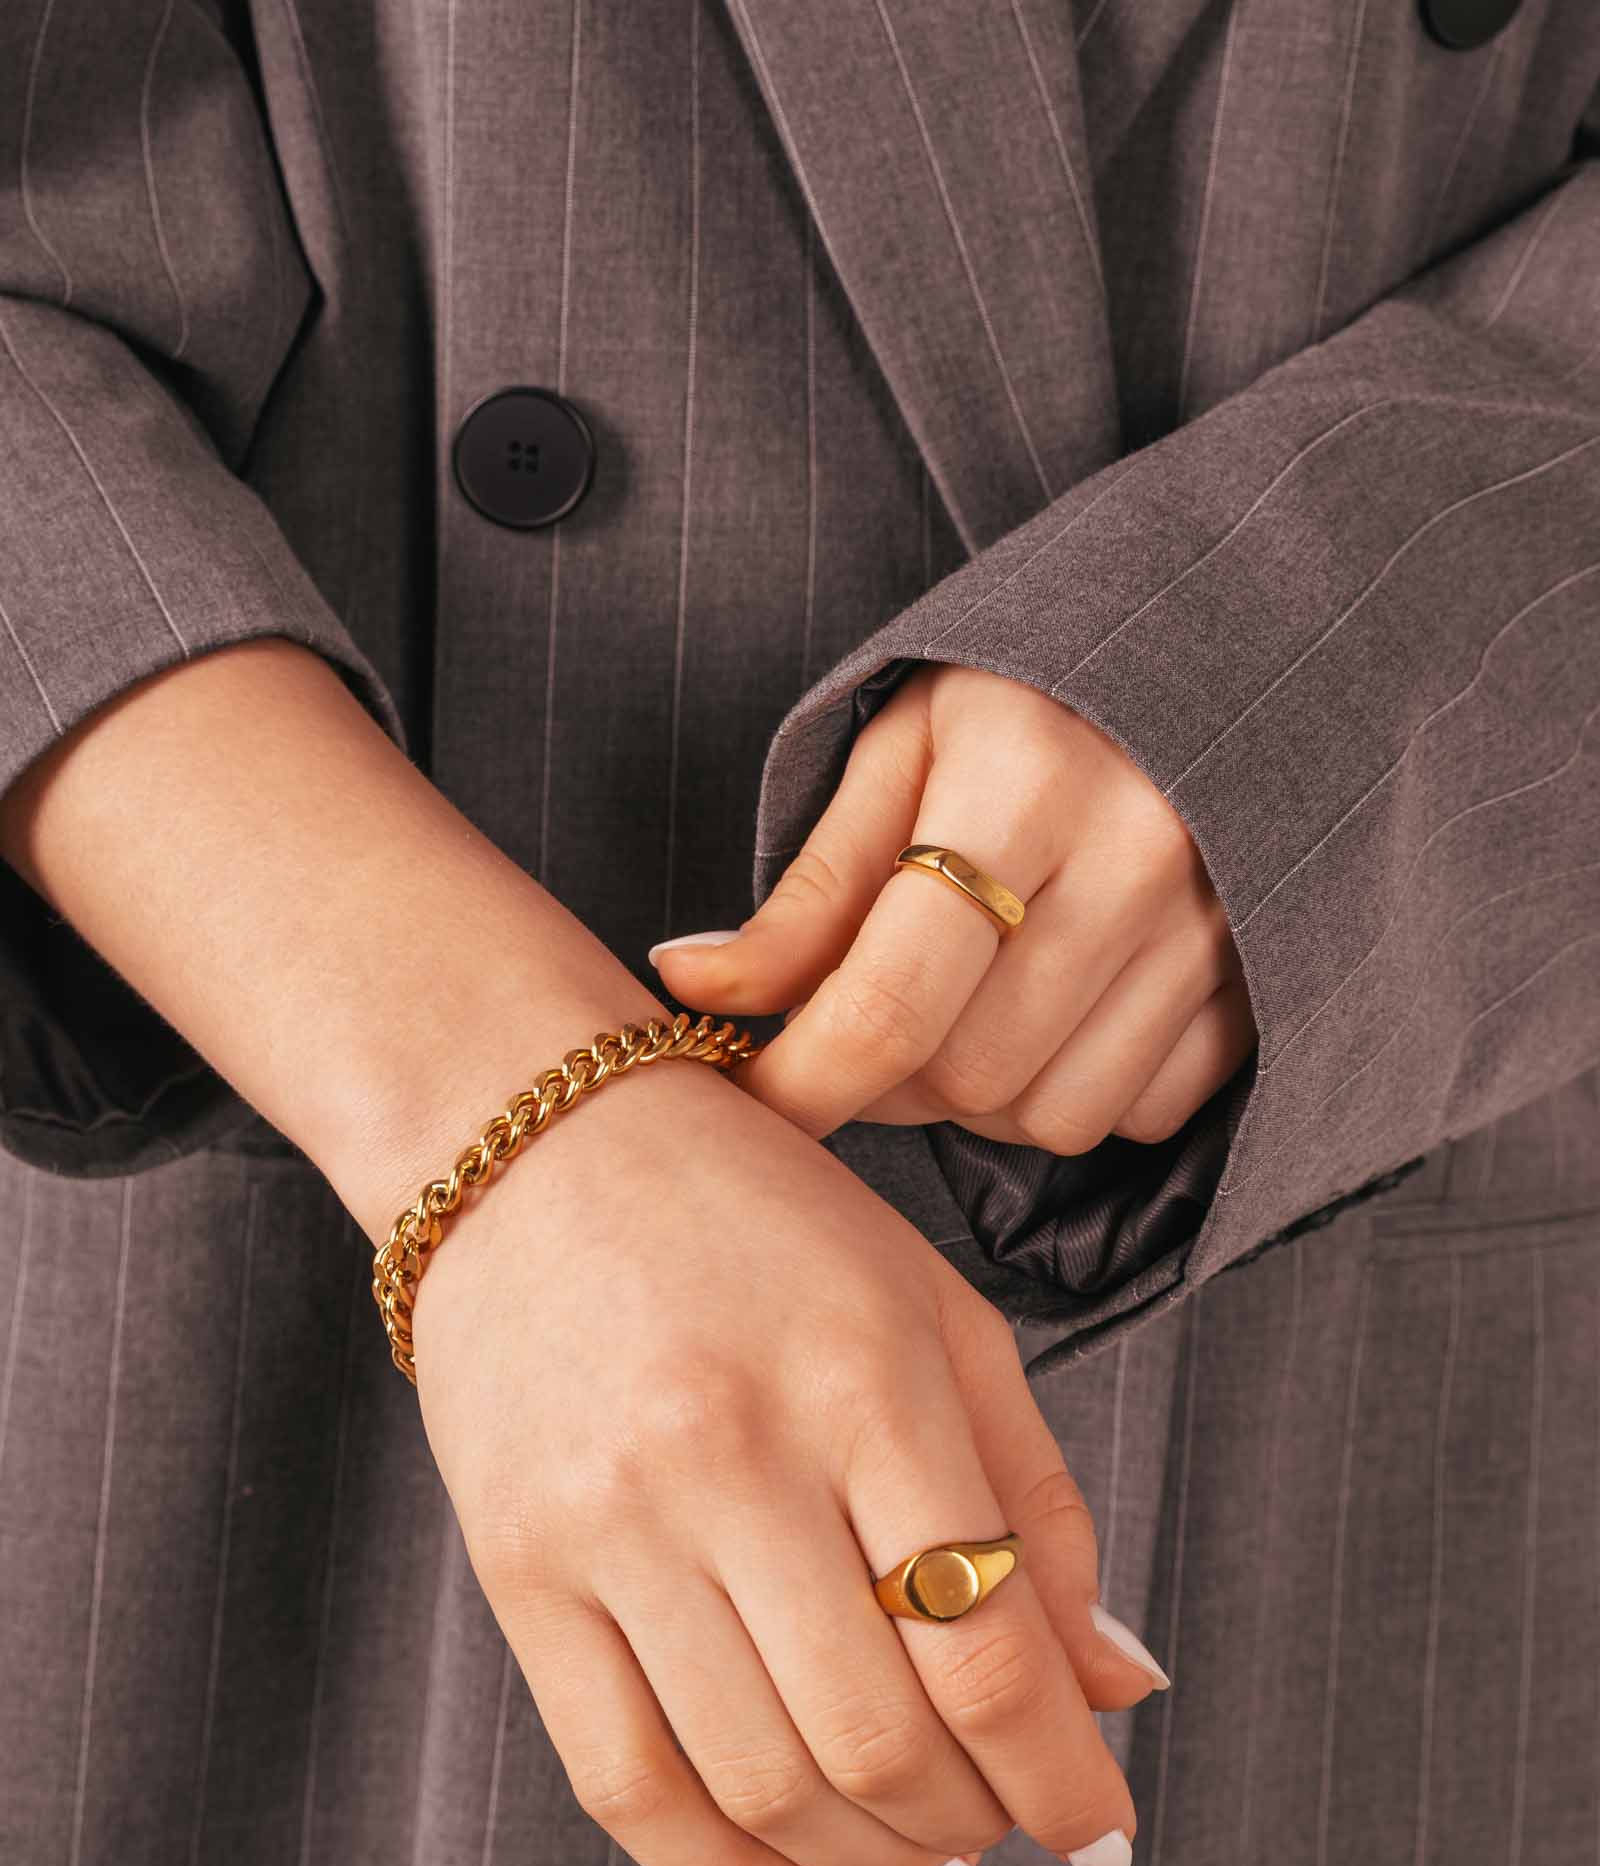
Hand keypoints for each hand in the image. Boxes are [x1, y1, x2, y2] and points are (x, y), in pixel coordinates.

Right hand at [408, 1055, 1166, 1865]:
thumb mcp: (935, 1312)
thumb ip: (1037, 1499)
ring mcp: (612, 1522)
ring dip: (868, 1861)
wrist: (531, 1145)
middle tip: (1008, 1827)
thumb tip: (1117, 1682)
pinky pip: (622, 1785)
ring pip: (761, 1782)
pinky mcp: (520, 1570)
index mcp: (864, 1375)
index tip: (1102, 1829)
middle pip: (880, 1740)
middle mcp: (732, 1454)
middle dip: (974, 1826)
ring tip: (918, 1851)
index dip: (1065, 1777)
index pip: (987, 1646)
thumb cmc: (756, 1217)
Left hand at [650, 661, 1256, 1146]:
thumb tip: (688, 987)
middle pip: (967, 1077)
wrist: (1220, 657)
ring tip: (970, 1003)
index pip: (892, 1001)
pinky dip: (1075, 1089)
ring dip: (981, 1095)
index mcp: (1026, 781)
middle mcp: (1139, 862)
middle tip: (873, 1010)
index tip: (752, 1102)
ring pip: (1053, 1119)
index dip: (803, 1082)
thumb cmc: (1027, 704)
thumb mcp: (899, 754)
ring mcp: (1217, 932)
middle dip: (891, 1074)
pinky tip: (1060, 1010)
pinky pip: (1140, 1115)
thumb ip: (806, 891)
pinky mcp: (1260, 984)